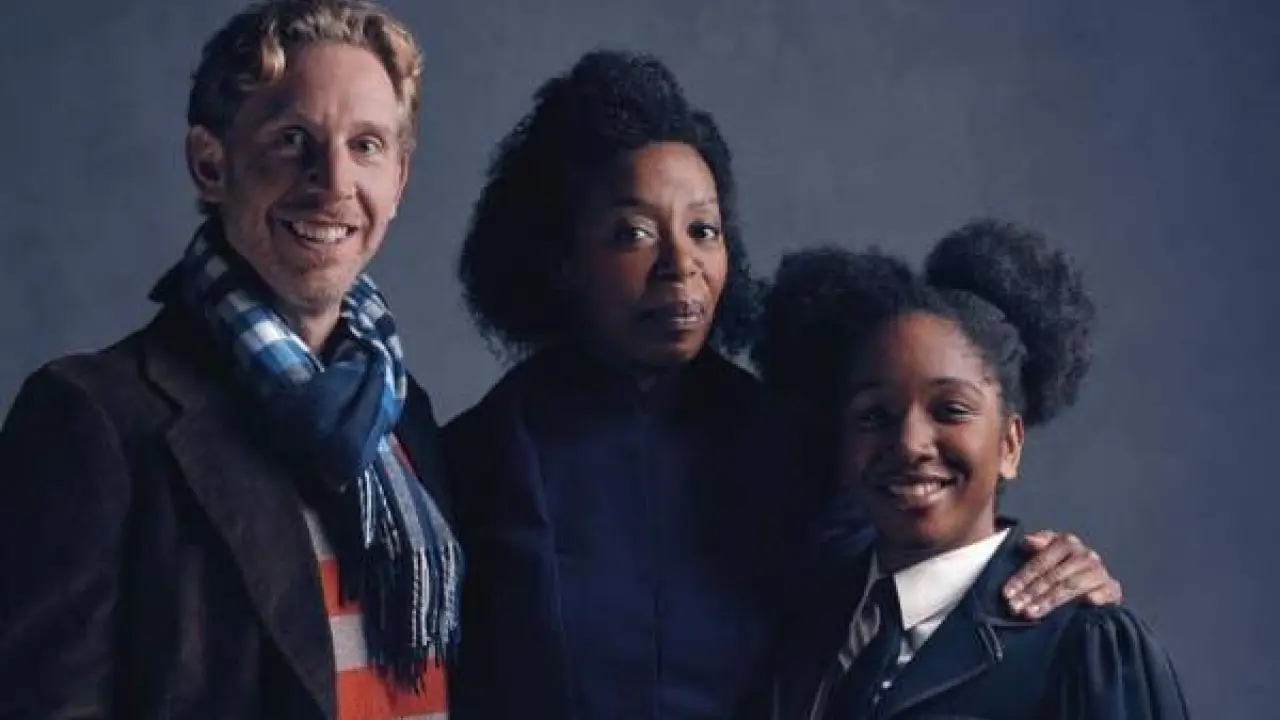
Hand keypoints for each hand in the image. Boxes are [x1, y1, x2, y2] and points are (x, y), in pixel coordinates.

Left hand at [1002, 530, 1122, 617]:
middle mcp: (1085, 555)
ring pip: (1071, 587)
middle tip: (1016, 608)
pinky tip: (1080, 607)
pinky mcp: (1112, 588)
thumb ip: (1038, 545)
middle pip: (1054, 576)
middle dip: (1032, 593)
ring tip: (1031, 613)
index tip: (1007, 593)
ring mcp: (1100, 571)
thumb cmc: (1064, 565)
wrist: (1095, 579)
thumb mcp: (1049, 553)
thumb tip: (1027, 541)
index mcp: (1067, 542)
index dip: (1022, 578)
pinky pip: (1102, 594)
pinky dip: (1092, 599)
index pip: (1041, 562)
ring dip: (1050, 601)